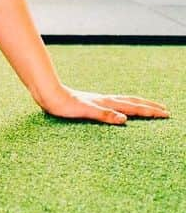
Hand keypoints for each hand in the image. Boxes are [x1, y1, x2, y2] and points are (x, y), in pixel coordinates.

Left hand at [37, 85, 170, 124]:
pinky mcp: (90, 103)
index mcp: (106, 102)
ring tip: (147, 107)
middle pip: (132, 102)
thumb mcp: (84, 111)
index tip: (166, 114)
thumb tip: (124, 119)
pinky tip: (119, 109)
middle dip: (149, 107)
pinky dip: (122, 106)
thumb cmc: (63, 104)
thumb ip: (104, 115)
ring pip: (123, 101)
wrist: (47, 93)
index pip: (133, 108)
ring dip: (138, 104)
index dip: (150, 112)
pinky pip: (113, 104)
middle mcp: (104, 100)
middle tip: (165, 110)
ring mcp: (98, 100)